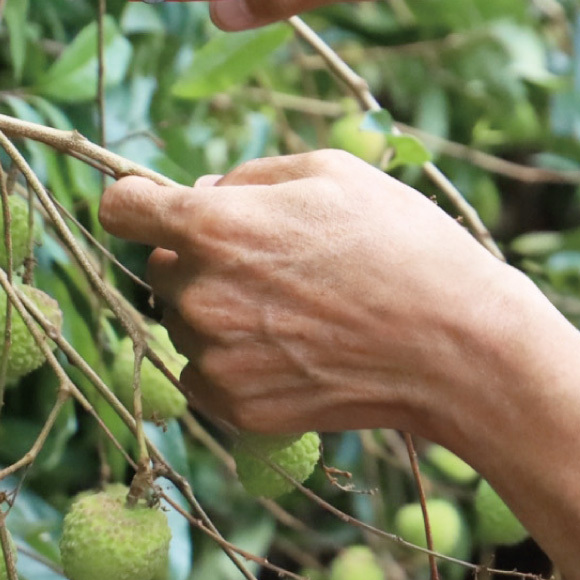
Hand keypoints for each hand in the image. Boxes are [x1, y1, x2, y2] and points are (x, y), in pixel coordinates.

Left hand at [98, 150, 525, 439]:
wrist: (458, 348)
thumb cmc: (407, 246)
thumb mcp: (339, 173)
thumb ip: (254, 173)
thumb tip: (205, 189)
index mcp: (215, 226)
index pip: (121, 208)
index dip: (141, 202)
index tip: (162, 208)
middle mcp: (199, 294)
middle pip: (161, 267)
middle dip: (201, 258)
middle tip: (278, 262)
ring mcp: (214, 355)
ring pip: (185, 322)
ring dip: (221, 311)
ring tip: (302, 309)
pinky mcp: (234, 406)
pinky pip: (205, 373)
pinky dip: (237, 360)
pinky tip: (297, 349)